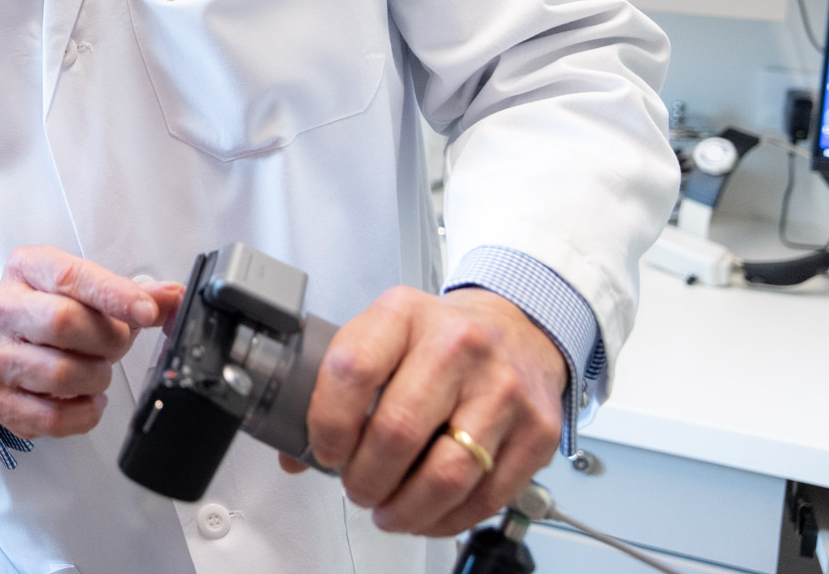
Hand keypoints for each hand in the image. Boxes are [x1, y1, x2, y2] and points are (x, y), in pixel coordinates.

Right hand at [0, 246, 183, 440]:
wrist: (8, 340)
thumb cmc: (50, 309)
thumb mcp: (85, 289)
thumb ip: (129, 293)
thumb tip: (172, 297)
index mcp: (26, 269)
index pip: (71, 277)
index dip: (115, 296)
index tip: (146, 312)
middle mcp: (4, 309)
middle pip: (63, 322)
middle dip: (107, 340)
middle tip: (117, 344)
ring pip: (61, 374)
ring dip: (97, 378)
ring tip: (98, 369)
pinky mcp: (0, 399)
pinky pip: (52, 418)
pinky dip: (84, 413)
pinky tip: (88, 397)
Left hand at [290, 287, 565, 536]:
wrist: (516, 328)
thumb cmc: (438, 338)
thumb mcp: (381, 335)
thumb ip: (338, 387)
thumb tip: (296, 452)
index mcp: (403, 314)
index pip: (352, 370)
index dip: (329, 424)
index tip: (326, 450)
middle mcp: (457, 345)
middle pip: (397, 432)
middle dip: (365, 478)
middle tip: (357, 488)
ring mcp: (503, 388)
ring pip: (446, 474)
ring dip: (406, 508)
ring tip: (388, 510)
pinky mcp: (537, 431)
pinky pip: (486, 495)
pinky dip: (448, 518)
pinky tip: (428, 514)